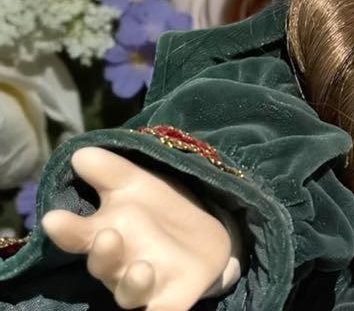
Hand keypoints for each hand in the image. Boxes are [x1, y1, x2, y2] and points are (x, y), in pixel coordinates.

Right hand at [41, 146, 241, 310]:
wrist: (204, 238)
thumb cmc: (158, 210)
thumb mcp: (138, 184)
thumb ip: (110, 171)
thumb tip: (80, 153)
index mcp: (106, 234)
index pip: (79, 234)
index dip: (67, 229)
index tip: (54, 218)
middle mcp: (118, 265)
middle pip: (103, 265)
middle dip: (103, 253)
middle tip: (107, 235)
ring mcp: (144, 285)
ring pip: (130, 292)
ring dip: (133, 282)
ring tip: (142, 268)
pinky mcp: (170, 301)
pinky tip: (162, 310)